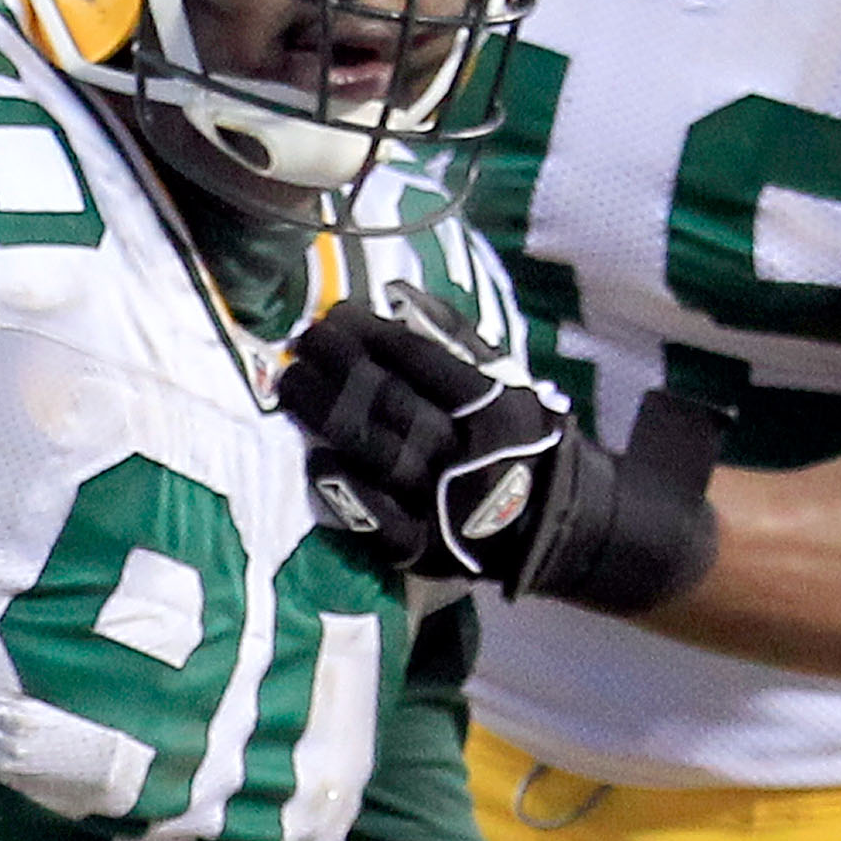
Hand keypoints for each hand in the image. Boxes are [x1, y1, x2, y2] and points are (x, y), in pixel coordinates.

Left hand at [275, 290, 725, 614]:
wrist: (552, 519)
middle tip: (301, 341)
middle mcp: (467, 452)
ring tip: (288, 383)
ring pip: (377, 452)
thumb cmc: (518, 436)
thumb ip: (456, 337)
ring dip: (327, 415)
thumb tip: (398, 294)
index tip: (336, 314)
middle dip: (341, 367)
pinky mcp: (425, 547)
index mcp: (493, 407)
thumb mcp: (506, 379)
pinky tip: (314, 459)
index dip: (375, 335)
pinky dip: (347, 489)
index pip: (425, 362)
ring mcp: (443, 502)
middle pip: (393, 403)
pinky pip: (380, 520)